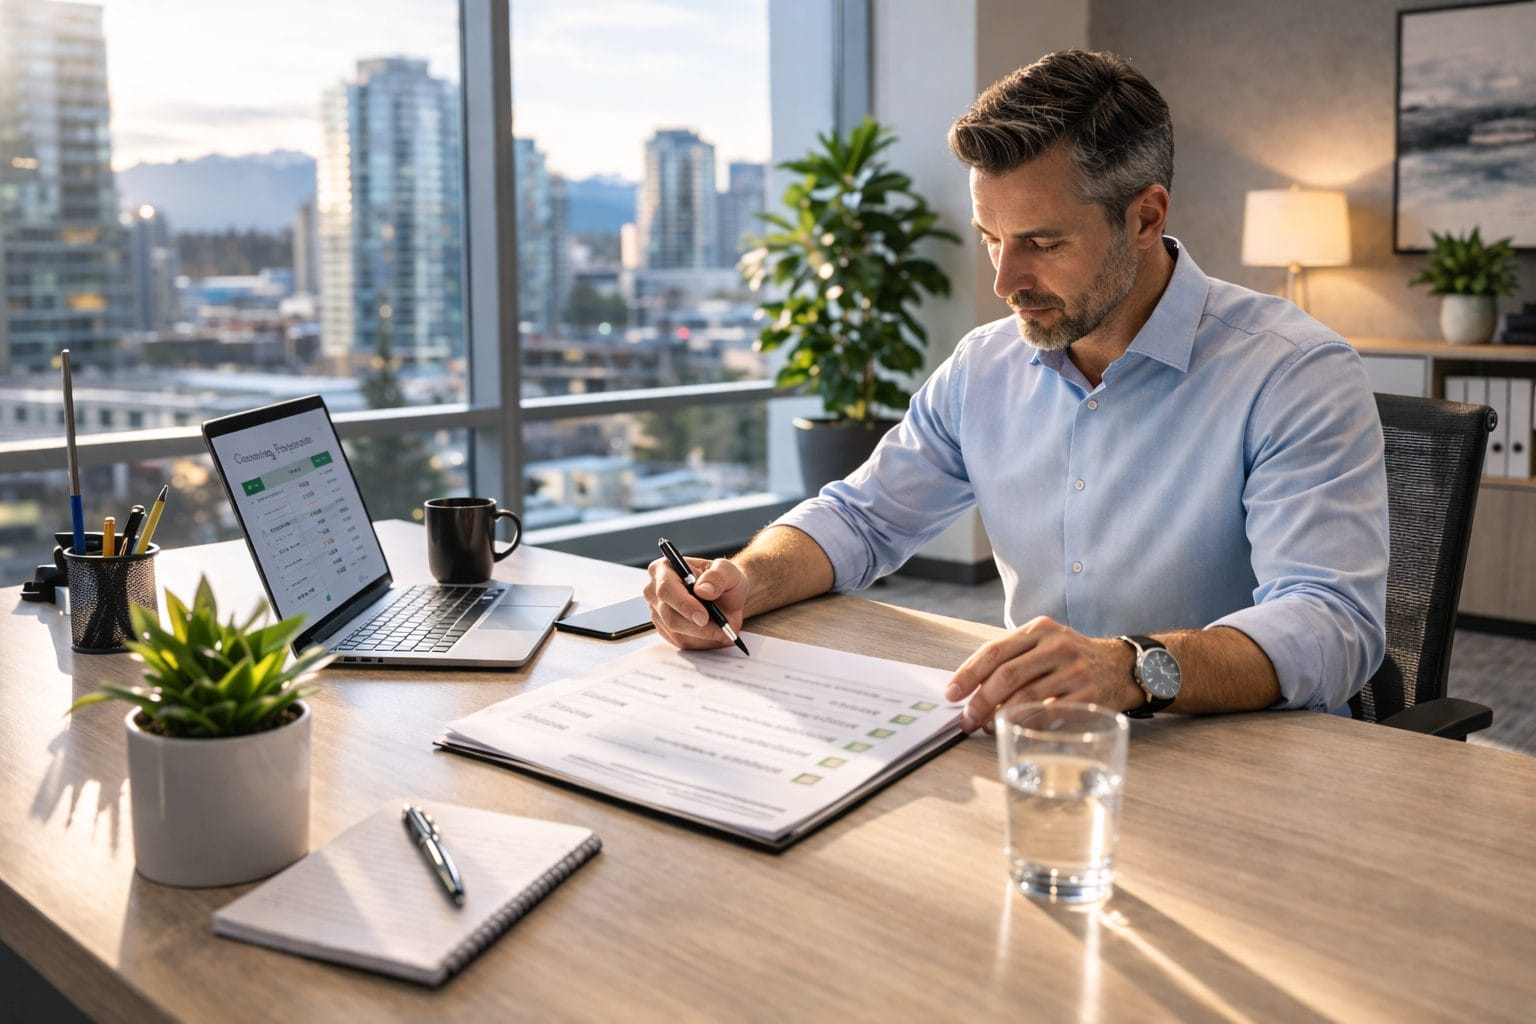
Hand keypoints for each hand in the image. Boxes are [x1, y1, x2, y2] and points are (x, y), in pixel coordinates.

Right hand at [644, 555, 748, 650]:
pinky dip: (701, 641)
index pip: (666, 589)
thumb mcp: (729, 571)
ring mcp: (657, 612)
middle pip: (669, 615)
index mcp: (665, 568)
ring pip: (676, 632)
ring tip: (723, 629)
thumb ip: (718, 576)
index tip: (703, 617)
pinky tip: (713, 633)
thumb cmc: (724, 581)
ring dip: (703, 635)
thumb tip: (702, 589)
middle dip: (697, 626)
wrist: (727, 597)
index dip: (684, 604)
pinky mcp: (665, 629)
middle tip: (721, 629)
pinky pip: (680, 641)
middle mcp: (655, 590)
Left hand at [943, 616, 1133, 731]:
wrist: (1120, 666)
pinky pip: (1047, 714)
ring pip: (1025, 698)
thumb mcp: (1044, 643)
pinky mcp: (1087, 696)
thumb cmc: (1070, 657)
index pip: (994, 651)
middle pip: (1007, 675)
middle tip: (966, 718)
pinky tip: (1012, 728)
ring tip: (985, 727)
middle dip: (980, 700)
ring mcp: (1074, 671)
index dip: (968, 674)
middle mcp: (1057, 646)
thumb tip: (969, 687)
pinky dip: (1024, 724)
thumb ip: (1012, 657)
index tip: (951, 693)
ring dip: (999, 716)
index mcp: (1039, 629)